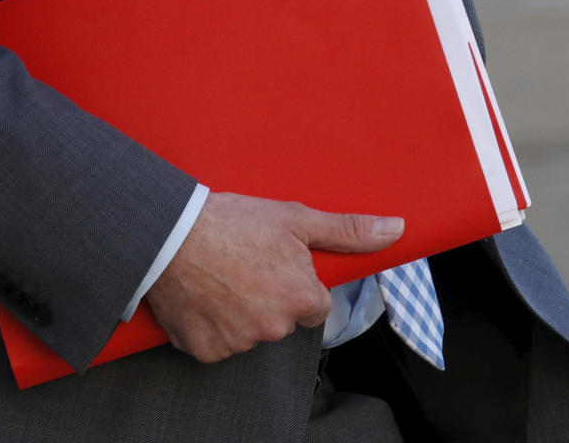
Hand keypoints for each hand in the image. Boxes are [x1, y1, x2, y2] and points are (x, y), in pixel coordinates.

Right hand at [145, 191, 402, 363]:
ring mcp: (240, 343)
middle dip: (267, 296)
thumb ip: (348, 230)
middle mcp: (275, 328)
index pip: (313, 303)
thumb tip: (396, 229)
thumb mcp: (296, 217)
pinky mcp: (206, 351)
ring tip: (219, 275)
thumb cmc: (234, 220)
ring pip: (249, 332)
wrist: (171, 232)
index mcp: (302, 298)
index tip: (272, 261)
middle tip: (243, 264)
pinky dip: (210, 325)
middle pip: (281, 319)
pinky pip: (216, 343)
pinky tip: (201, 295)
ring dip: (238, 311)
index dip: (294, 280)